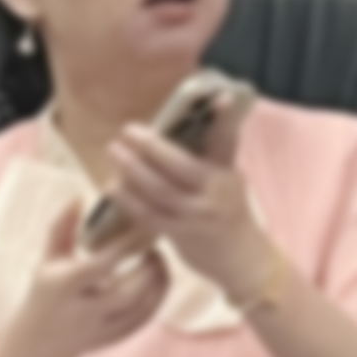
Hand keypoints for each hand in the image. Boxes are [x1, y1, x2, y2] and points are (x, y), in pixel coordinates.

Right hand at [7, 202, 170, 356]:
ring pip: (143, 307)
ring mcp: (99, 329)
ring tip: (159, 261)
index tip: (143, 226)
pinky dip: (157, 299)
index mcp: (64, 286)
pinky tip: (158, 281)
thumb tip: (78, 196)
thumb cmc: (44, 294)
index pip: (103, 263)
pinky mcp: (113, 339)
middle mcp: (82, 310)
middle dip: (151, 267)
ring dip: (159, 282)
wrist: (35, 347)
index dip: (127, 244)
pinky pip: (144, 320)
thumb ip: (61, 228)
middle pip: (130, 290)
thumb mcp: (47, 260)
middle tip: (155, 247)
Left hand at [106, 95, 272, 305]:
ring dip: (133, 170)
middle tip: (128, 131)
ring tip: (114, 152)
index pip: (226, 140)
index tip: (221, 96)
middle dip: (152, 146)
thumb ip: (207, 157)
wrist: (243, 260)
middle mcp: (216, 191)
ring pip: (160, 189)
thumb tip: (174, 130)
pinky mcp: (182, 235)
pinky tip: (113, 187)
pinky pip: (149, 214)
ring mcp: (199, 215)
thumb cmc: (230, 215)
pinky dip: (128, 199)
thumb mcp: (227, 182)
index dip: (225, 118)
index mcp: (227, 172)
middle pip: (180, 165)